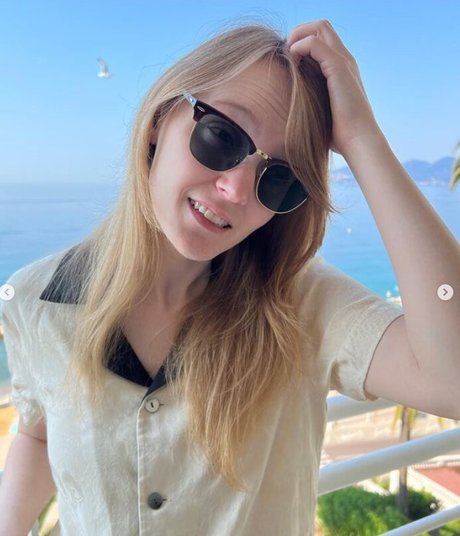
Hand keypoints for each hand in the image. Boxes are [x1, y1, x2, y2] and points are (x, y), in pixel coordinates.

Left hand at [287, 20, 381, 156]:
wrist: (358, 142)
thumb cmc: (339, 135)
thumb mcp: (321, 112)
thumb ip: (310, 101)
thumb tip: (288, 108)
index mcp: (341, 69)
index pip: (322, 38)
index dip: (302, 41)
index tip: (288, 60)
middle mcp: (344, 60)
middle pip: (321, 26)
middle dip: (298, 33)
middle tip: (285, 54)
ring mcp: (343, 62)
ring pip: (319, 28)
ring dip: (297, 36)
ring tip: (287, 56)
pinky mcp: (338, 68)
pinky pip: (315, 43)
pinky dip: (299, 47)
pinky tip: (292, 63)